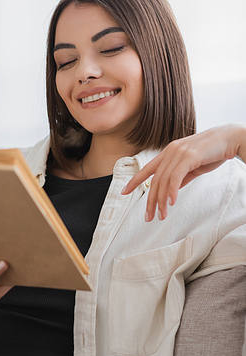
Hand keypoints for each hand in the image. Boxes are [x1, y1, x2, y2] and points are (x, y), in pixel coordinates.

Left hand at [121, 124, 245, 221]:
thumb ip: (181, 176)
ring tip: (161, 215)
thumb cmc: (214, 152)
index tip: (124, 192)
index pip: (147, 168)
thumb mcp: (193, 166)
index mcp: (169, 152)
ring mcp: (179, 153)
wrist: (231, 138)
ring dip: (162, 201)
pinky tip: (171, 203)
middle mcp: (171, 151)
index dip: (135, 181)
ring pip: (164, 181)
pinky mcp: (189, 156)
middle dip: (150, 201)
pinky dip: (171, 191)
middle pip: (155, 180)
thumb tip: (171, 190)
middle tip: (148, 217)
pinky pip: (175, 178)